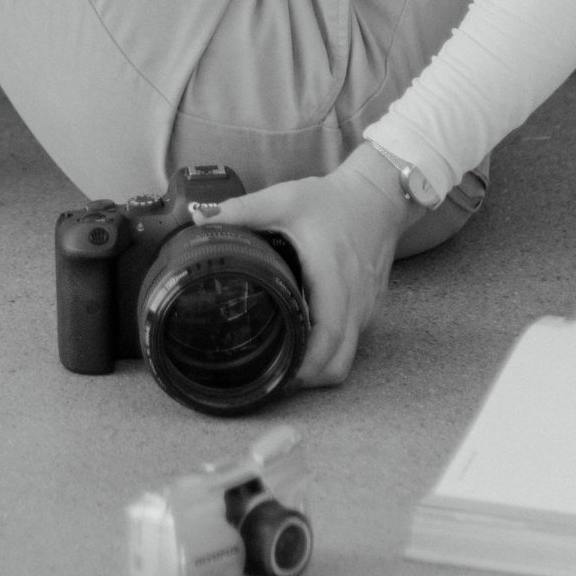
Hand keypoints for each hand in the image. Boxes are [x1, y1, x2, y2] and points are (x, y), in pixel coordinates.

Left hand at [207, 145, 409, 388]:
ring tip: (286, 364)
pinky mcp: (371, 309)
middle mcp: (355, 300)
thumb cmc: (332, 200)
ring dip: (319, 367)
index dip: (304, 365)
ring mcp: (367, 308)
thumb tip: (198, 218)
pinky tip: (306, 340)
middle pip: (339, 362)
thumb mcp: (284, 198)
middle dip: (308, 378)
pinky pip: (353, 343)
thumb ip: (242, 209)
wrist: (378, 196)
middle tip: (272, 377)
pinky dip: (331, 352)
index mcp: (333, 276)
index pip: (326, 337)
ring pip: (348, 357)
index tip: (276, 376)